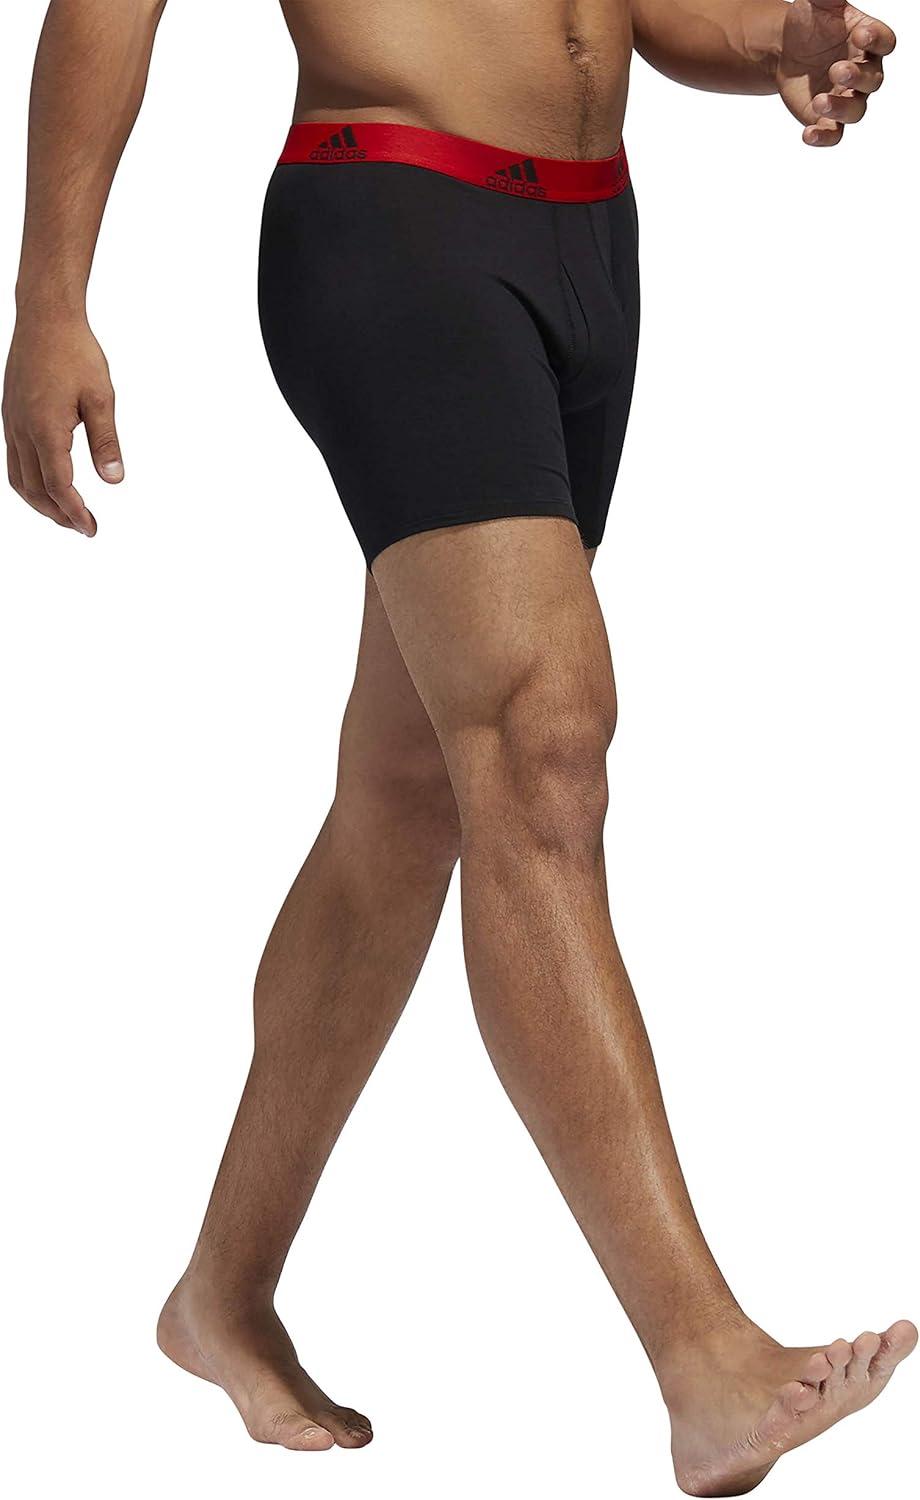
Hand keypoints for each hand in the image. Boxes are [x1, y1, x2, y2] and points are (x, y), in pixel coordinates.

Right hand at [3, 314, 123, 536]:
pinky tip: (47, 485)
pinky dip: (29, 482)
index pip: (58, 485)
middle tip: (82, 528)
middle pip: (35, 490)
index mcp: (45, 428)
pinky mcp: (10, 416)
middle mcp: (21, 430)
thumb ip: (106, 442)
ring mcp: (11, 423)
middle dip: (58, 514)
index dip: (74, 512)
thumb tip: (113, 479)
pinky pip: (13, 460)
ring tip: (65, 514)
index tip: (91, 528)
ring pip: (18, 478)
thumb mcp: (101, 398)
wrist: (45, 318)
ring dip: (41, 503)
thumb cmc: (75, 352)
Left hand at [777, 0, 895, 145]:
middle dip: (857, 77)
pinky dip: (822, 138)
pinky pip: (833, 134)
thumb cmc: (810, 24)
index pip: (885, 43)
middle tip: (837, 70)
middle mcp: (862, 72)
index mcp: (867, 41)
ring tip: (820, 101)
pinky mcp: (827, 119)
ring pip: (855, 112)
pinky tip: (807, 134)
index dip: (877, 41)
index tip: (860, 36)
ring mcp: (846, 97)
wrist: (784, 49)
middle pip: (873, 81)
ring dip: (841, 109)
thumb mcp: (818, 3)